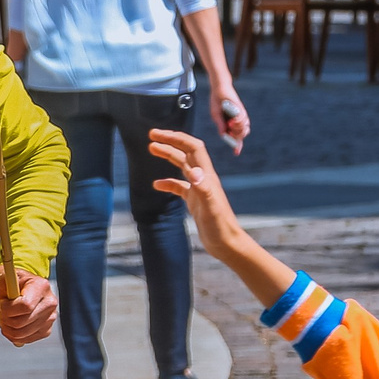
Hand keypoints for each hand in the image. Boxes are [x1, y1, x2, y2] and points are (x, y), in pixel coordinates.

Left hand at [0, 265, 55, 344]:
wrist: (21, 290)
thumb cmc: (12, 282)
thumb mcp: (3, 274)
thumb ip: (2, 277)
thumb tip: (3, 282)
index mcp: (42, 286)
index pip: (25, 306)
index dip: (8, 308)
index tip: (1, 303)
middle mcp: (50, 303)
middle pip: (22, 322)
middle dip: (5, 318)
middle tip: (0, 311)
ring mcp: (50, 318)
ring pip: (21, 333)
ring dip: (7, 328)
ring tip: (4, 317)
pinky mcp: (45, 330)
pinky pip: (25, 340)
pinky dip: (12, 335)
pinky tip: (10, 325)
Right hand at [147, 128, 245, 261]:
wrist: (227, 244)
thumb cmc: (220, 227)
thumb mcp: (210, 207)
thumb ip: (203, 188)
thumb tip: (193, 171)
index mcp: (207, 176)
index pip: (192, 147)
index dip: (176, 137)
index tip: (158, 134)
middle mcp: (203, 179)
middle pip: (186, 152)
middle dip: (170, 141)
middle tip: (151, 135)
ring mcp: (199, 189)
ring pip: (182, 166)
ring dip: (168, 155)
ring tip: (151, 149)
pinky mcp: (195, 201)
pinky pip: (179, 186)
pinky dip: (168, 182)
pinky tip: (157, 185)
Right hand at [210, 86, 249, 151]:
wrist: (219, 90)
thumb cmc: (217, 103)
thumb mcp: (216, 116)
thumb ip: (220, 125)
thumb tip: (224, 134)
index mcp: (229, 125)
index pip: (235, 137)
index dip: (236, 145)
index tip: (236, 152)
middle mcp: (236, 122)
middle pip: (241, 135)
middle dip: (236, 136)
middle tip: (230, 131)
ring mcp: (240, 117)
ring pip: (244, 129)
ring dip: (237, 129)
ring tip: (230, 123)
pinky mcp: (241, 111)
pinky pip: (243, 120)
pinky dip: (238, 122)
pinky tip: (233, 120)